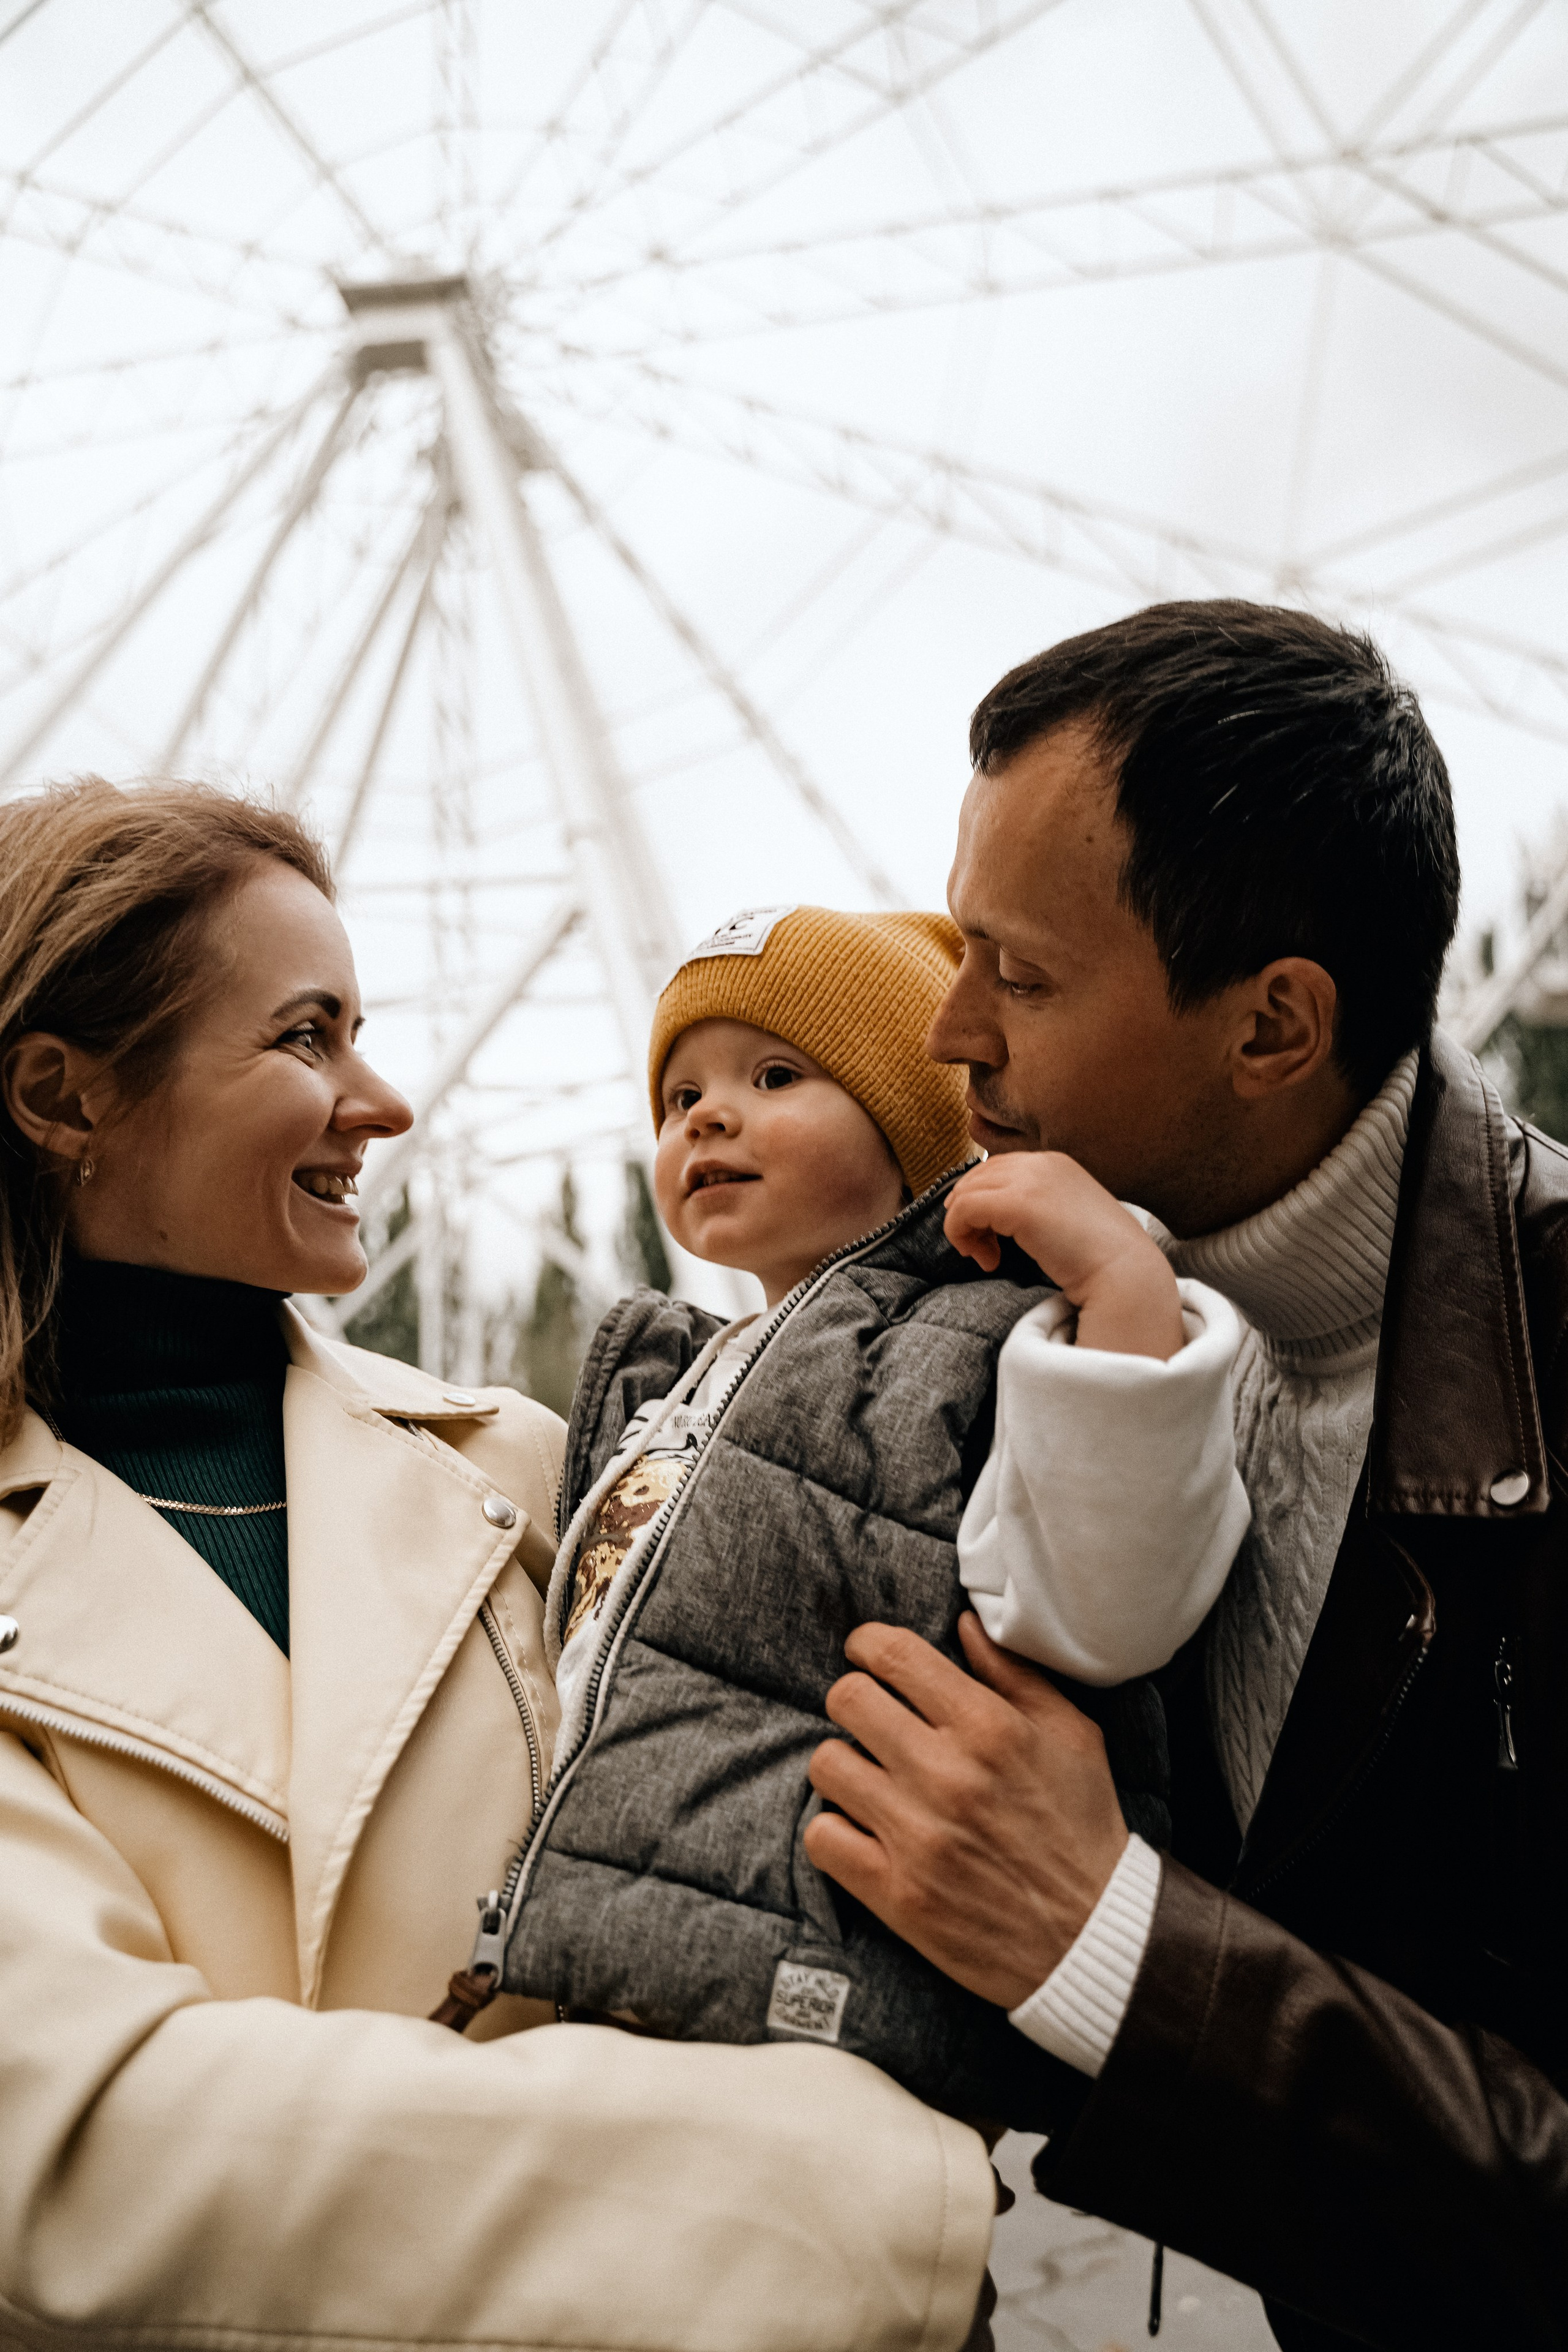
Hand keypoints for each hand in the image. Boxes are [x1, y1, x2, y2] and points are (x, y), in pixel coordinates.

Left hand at [803, 1613, 1128, 2009]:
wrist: (1094, 1937)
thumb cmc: (1085, 1829)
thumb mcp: (1073, 1737)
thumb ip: (1014, 1675)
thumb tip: (964, 1624)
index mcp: (990, 1728)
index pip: (893, 1655)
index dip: (867, 1644)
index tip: (867, 1652)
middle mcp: (948, 1775)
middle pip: (847, 1700)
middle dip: (854, 1700)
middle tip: (871, 1719)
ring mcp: (918, 1836)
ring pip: (827, 1765)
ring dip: (843, 1766)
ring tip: (869, 1777)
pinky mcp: (897, 1894)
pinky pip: (822, 1838)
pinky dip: (834, 1830)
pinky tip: (862, 1829)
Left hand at [944, 1152, 1182, 1359]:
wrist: (1127, 1275)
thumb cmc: (1101, 1259)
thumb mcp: (1067, 1218)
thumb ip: (1038, 1207)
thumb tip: (997, 1217)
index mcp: (1056, 1163)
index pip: (997, 1169)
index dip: (982, 1200)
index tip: (988, 1236)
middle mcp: (1042, 1162)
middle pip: (977, 1177)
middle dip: (969, 1213)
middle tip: (982, 1249)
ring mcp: (1030, 1179)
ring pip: (965, 1192)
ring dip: (964, 1227)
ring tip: (985, 1256)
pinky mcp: (1018, 1203)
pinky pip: (963, 1209)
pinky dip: (960, 1234)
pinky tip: (987, 1260)